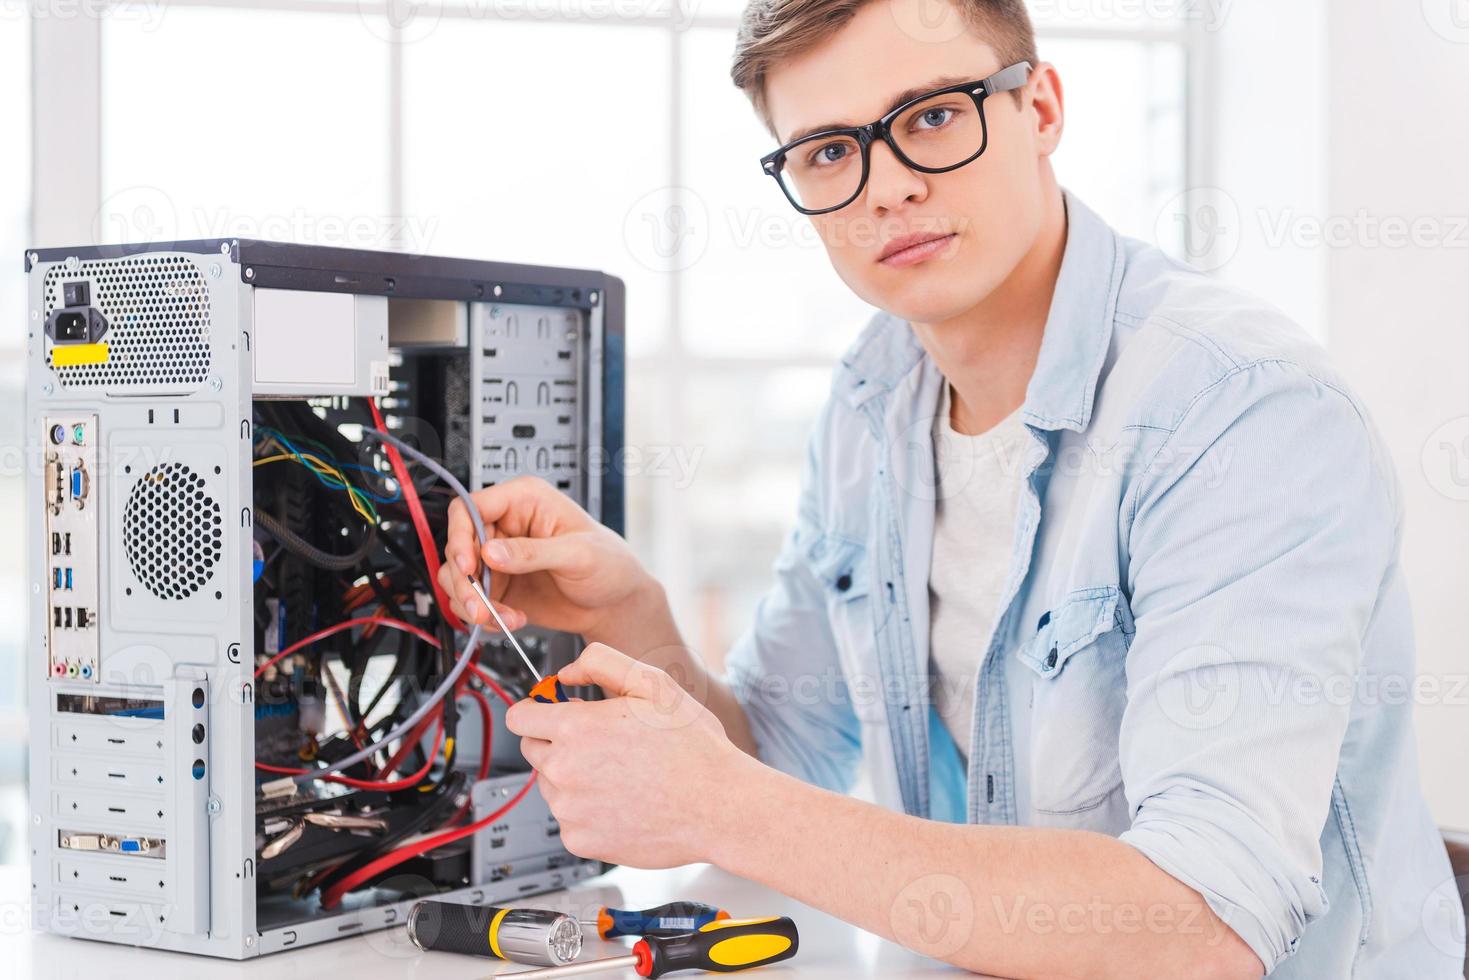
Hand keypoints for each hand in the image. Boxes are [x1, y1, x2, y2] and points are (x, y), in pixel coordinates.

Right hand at [438, 476, 656, 639]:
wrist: (616, 604)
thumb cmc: (610, 564)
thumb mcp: (578, 554)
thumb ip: (533, 552)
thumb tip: (492, 552)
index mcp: (524, 500)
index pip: (470, 508)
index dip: (461, 536)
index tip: (469, 567)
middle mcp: (506, 526)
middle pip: (458, 546)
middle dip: (464, 581)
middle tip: (479, 606)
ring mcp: (499, 558)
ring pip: (457, 576)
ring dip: (472, 602)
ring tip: (500, 619)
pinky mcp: (499, 585)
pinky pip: (471, 600)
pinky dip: (483, 616)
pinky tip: (511, 620)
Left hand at [505, 643, 755, 868]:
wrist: (717, 806)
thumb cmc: (692, 747)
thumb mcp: (653, 683)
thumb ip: (601, 663)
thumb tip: (567, 673)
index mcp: (575, 728)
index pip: (519, 717)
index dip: (537, 709)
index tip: (552, 711)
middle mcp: (564, 770)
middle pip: (532, 749)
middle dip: (556, 740)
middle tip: (600, 741)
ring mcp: (569, 810)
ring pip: (550, 785)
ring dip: (573, 776)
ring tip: (620, 772)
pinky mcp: (580, 840)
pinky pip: (568, 818)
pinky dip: (587, 810)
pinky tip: (622, 800)